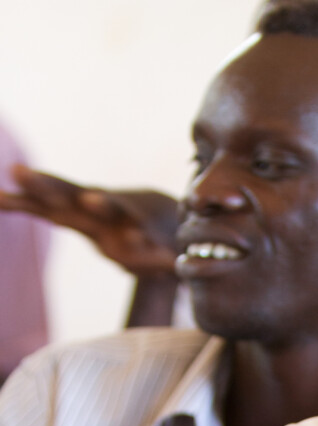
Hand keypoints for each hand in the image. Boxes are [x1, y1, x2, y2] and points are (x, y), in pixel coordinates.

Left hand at [0, 165, 178, 275]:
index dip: (25, 193)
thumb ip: (41, 207)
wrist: (177, 227)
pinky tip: (135, 240)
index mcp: (81, 209)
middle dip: (47, 186)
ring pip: (113, 208)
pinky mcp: (154, 237)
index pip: (47, 198)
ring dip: (102, 203)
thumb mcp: (78, 219)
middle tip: (19, 173)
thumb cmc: (119, 224)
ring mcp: (129, 219)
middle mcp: (101, 208)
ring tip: (90, 201)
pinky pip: (146, 238)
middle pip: (70, 194)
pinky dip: (141, 239)